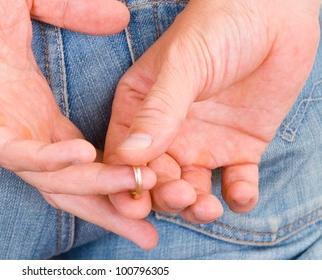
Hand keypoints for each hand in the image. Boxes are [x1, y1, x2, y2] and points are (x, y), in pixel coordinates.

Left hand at [0, 0, 157, 248]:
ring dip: (93, 187)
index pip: (82, 153)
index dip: (116, 171)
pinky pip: (16, 153)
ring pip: (50, 177)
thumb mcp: (32, 3)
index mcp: (33, 105)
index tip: (154, 183)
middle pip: (71, 181)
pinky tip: (85, 156)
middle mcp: (21, 124)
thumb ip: (74, 12)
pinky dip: (52, 160)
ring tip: (134, 187)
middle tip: (149, 231)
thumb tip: (119, 18)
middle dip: (109, 206)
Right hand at [105, 0, 319, 222]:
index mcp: (138, 110)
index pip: (122, 157)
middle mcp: (167, 133)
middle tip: (180, 196)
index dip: (126, 182)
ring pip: (192, 190)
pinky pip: (236, 183)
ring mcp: (203, 142)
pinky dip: (237, 197)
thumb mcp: (182, 65)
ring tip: (208, 206)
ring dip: (197, 206)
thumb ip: (157, 111)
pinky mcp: (239, 148)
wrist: (273, 12)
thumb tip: (129, 157)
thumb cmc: (217, 26)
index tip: (137, 199)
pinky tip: (238, 195)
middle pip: (155, 180)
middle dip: (164, 197)